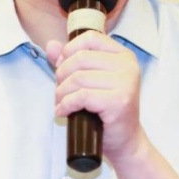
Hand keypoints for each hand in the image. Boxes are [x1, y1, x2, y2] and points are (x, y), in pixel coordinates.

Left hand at [46, 31, 144, 161]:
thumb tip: (51, 45)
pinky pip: (82, 96)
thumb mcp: (90, 81)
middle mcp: (127, 66)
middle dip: (61, 75)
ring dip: (62, 92)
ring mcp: (126, 83)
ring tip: (61, 103)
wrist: (125, 141)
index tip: (62, 67)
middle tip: (60, 91)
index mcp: (123, 55)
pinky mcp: (118, 101)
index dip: (69, 50)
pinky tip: (64, 111)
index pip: (90, 38)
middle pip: (80, 58)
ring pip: (78, 78)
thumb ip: (70, 60)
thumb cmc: (106, 111)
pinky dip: (67, 104)